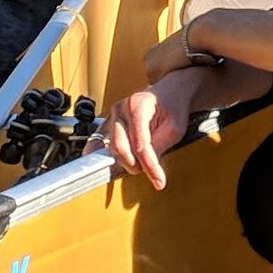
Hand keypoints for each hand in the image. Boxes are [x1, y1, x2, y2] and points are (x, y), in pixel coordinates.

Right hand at [105, 61, 202, 191]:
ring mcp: (112, 115)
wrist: (169, 92)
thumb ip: (159, 146)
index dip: (150, 165)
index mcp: (138, 105)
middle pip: (121, 146)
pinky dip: (99, 153)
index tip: (159, 181)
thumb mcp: (175, 128)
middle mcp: (121, 109)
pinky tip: (98, 163)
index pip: (141, 144)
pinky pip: (100, 140)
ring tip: (139, 167)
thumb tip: (148, 169)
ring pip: (112, 146)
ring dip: (125, 161)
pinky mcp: (108, 122)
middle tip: (149, 173)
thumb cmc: (173, 107)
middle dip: (135, 164)